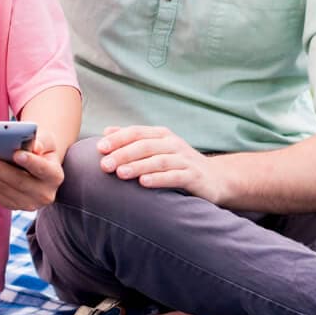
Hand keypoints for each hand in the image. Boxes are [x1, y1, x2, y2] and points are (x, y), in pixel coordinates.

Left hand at [0, 134, 63, 210]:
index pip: (43, 170)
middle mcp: (44, 194)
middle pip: (19, 181)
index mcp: (55, 176)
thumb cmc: (40, 148)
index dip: (31, 162)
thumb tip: (32, 146)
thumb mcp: (45, 140)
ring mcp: (27, 203)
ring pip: (3, 189)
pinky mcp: (12, 204)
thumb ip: (41, 141)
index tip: (17, 154)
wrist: (37, 165)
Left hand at [98, 125, 221, 201]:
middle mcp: (173, 144)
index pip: (136, 132)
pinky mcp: (194, 176)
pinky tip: (144, 183)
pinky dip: (159, 179)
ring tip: (120, 173)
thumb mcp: (157, 148)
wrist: (216, 179)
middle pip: (145, 146)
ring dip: (138, 166)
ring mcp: (185, 159)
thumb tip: (106, 131)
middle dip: (123, 154)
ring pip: (158, 160)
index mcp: (162, 135)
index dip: (118, 139)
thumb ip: (133, 140)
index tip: (99, 148)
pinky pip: (175, 176)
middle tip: (104, 165)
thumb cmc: (179, 163)